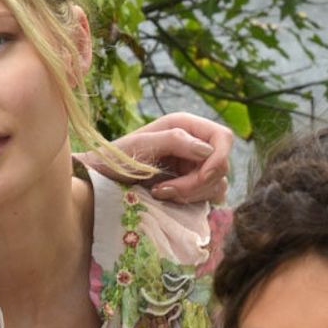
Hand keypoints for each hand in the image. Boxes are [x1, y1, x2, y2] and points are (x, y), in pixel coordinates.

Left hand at [102, 112, 233, 204]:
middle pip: (221, 167)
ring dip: (192, 194)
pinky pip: (208, 197)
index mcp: (186, 126)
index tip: (202, 176)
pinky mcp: (193, 186)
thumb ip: (174, 140)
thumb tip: (206, 150)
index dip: (219, 158)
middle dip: (197, 183)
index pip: (223, 138)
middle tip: (165, 190)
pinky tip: (168, 199)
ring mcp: (195, 167)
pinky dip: (191, 201)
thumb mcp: (141, 145)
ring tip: (161, 193)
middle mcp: (195, 145)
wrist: (104, 180)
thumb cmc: (118, 157)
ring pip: (217, 185)